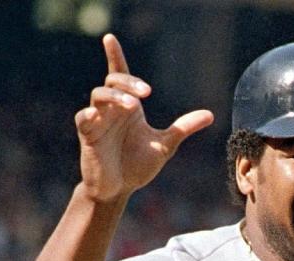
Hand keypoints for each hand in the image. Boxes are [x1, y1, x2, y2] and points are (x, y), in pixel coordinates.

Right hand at [75, 34, 213, 200]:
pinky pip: (83, 119)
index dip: (115, 56)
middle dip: (127, 82)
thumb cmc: (137, 165)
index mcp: (128, 107)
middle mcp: (112, 110)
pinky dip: (88, 116)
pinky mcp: (88, 136)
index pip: (120, 75)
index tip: (110, 38)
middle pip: (113, 82)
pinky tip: (95, 115)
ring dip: (115, 96)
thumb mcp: (165, 145)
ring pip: (98, 96)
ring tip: (132, 105)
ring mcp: (98, 121)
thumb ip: (183, 128)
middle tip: (147, 92)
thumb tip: (210, 114)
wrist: (120, 189)